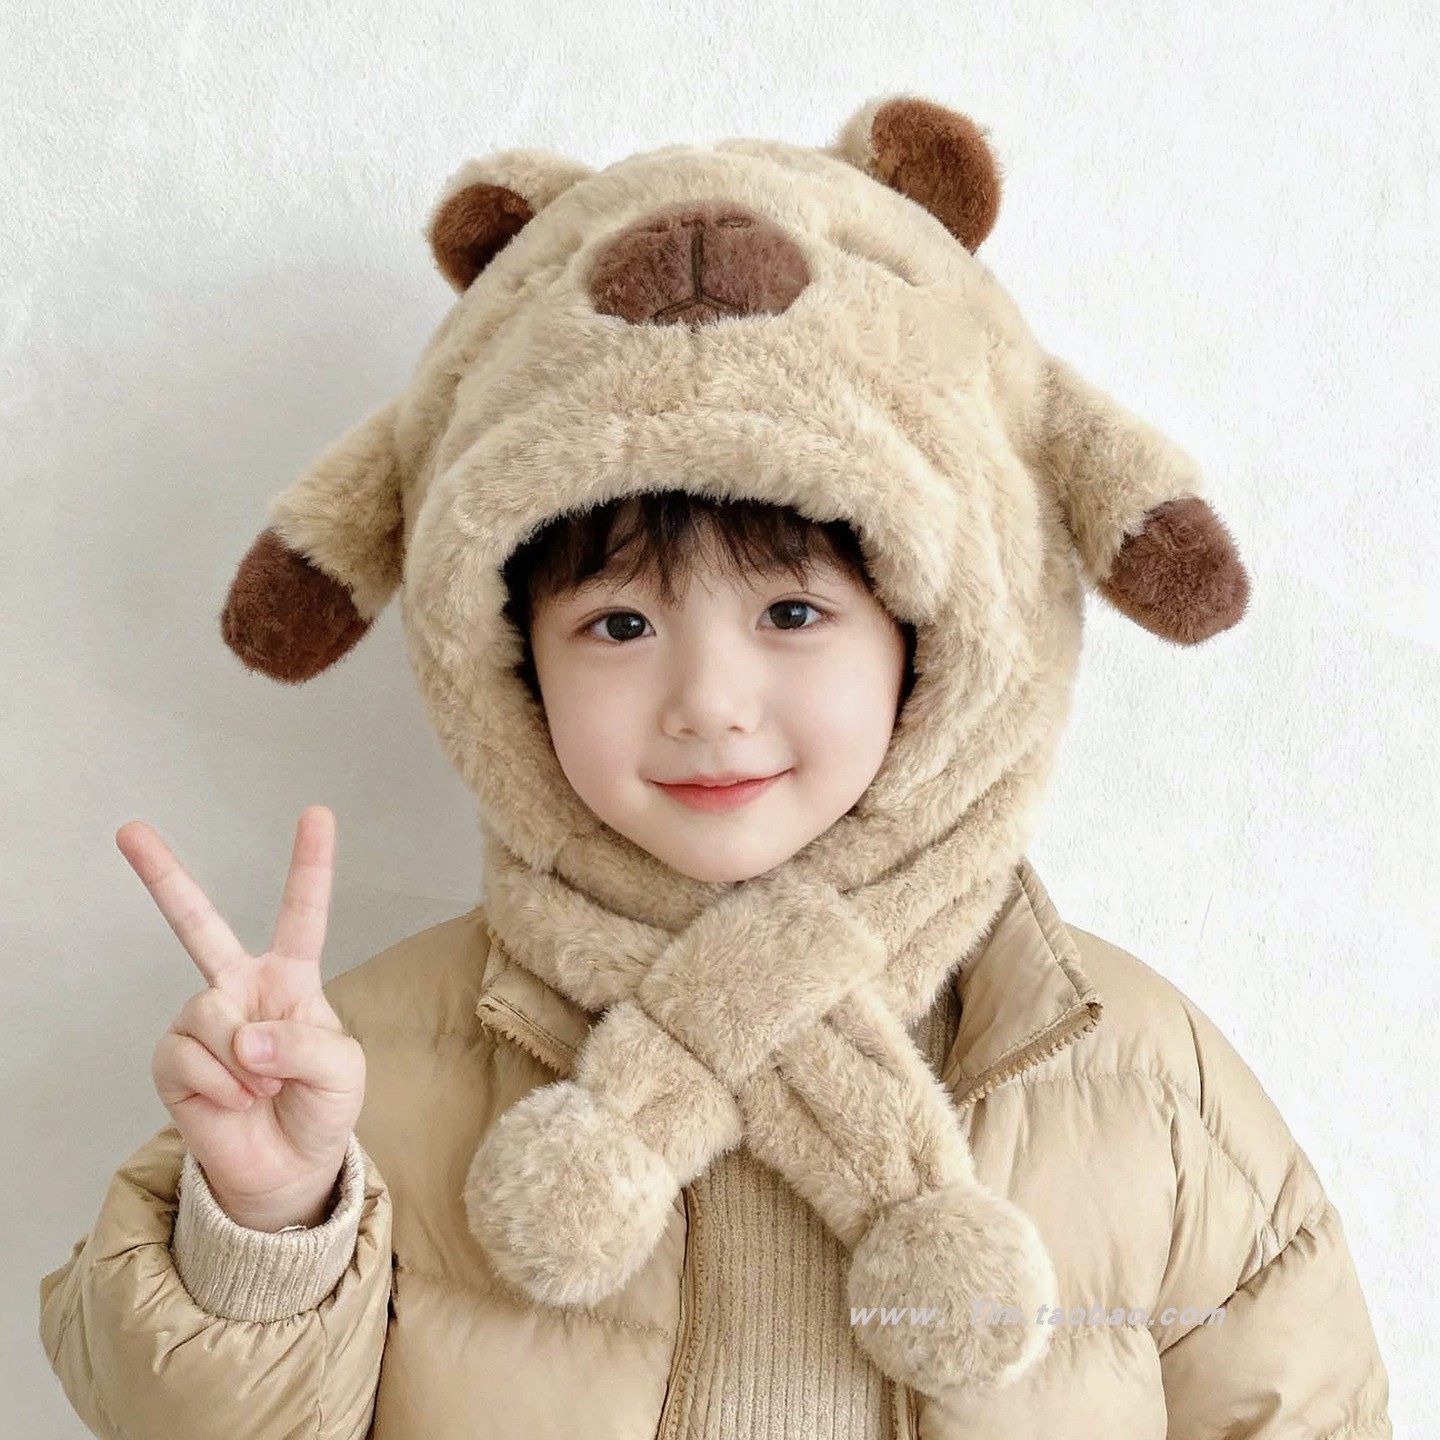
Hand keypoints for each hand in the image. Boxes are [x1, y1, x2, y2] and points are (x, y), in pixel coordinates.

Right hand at [118, 806, 364, 1230]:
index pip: (302, 912)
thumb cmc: (320, 1106)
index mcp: (290, 976)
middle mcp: (239, 986)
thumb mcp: (341, 1072)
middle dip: (162, 875)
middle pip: (197, 924)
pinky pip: (191, 1060)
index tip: (317, 812)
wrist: (288, 1168)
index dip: (310, 863)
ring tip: (263, 1089)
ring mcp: (203, 1020)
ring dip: (244, 1064)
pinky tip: (236, 1103)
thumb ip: (304, 1045)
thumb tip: (245, 1039)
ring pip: (210, 1014)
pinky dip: (221, 1089)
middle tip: (129, 830)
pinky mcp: (173, 1060)